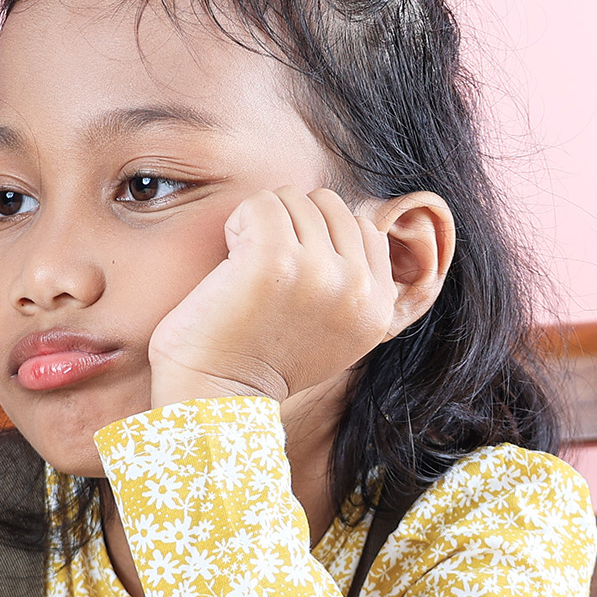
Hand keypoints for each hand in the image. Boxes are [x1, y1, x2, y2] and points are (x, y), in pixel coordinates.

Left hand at [147, 187, 398, 408]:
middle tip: (265, 272)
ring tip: (248, 271)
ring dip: (263, 225)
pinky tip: (230, 264)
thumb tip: (353, 222)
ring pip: (293, 198)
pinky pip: (260, 203)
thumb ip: (354, 285)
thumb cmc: (261, 362)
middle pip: (329, 205)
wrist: (217, 397)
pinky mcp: (275, 256)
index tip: (291, 279)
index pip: (363, 227)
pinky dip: (237, 224)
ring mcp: (319, 270)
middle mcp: (358, 288)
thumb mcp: (335, 334)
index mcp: (379, 306)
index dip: (320, 239)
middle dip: (292, 226)